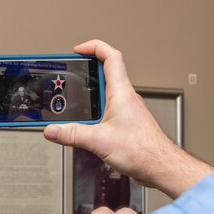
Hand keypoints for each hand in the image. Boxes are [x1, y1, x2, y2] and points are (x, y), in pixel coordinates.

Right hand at [44, 39, 213, 198]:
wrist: (161, 166)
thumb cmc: (143, 150)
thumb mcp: (99, 141)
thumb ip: (72, 134)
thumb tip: (52, 130)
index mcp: (121, 92)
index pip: (110, 56)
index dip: (93, 47)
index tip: (77, 50)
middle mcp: (125, 97)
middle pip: (105, 72)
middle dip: (85, 71)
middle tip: (70, 74)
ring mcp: (127, 109)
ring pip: (106, 92)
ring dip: (90, 94)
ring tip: (73, 100)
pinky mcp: (126, 122)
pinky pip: (108, 109)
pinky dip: (95, 111)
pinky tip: (87, 124)